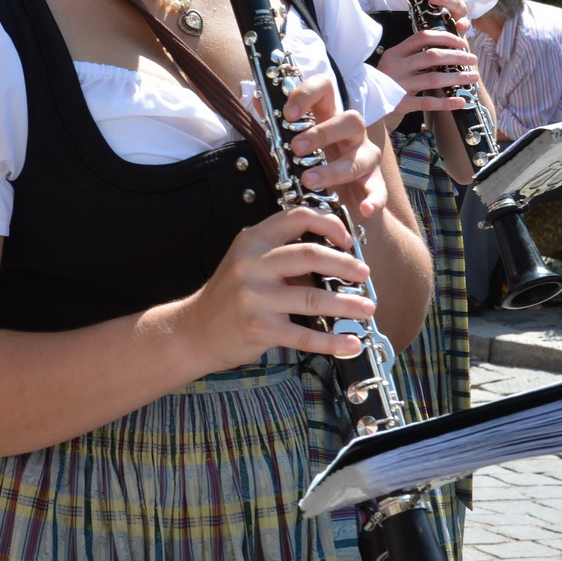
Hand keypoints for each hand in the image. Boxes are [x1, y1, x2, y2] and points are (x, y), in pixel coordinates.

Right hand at [182, 206, 375, 370]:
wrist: (194, 331)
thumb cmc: (228, 297)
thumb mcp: (247, 263)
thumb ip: (280, 255)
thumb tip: (334, 256)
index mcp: (251, 241)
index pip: (296, 217)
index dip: (329, 224)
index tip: (348, 239)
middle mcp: (251, 265)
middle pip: (310, 255)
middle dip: (346, 264)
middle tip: (364, 274)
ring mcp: (254, 297)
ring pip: (314, 298)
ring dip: (348, 304)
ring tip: (367, 308)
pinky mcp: (259, 328)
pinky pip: (305, 335)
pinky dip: (332, 341)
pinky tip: (350, 342)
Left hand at [279, 71, 386, 216]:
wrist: (339, 198)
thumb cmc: (312, 162)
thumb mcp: (291, 142)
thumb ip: (275, 122)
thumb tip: (255, 97)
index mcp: (328, 117)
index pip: (325, 88)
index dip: (307, 94)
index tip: (288, 114)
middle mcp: (352, 134)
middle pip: (351, 119)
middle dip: (322, 133)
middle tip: (296, 148)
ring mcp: (366, 158)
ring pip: (360, 157)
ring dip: (334, 169)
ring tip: (309, 180)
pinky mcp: (374, 184)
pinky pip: (379, 191)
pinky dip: (374, 200)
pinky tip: (364, 211)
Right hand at [377, 28, 478, 122]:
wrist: (367, 108)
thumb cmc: (389, 83)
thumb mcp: (397, 65)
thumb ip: (417, 54)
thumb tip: (450, 43)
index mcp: (394, 53)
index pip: (422, 37)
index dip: (445, 37)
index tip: (461, 43)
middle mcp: (394, 67)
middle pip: (431, 56)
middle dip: (457, 56)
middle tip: (473, 60)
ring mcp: (396, 86)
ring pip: (433, 78)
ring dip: (457, 77)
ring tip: (473, 77)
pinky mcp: (400, 104)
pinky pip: (427, 103)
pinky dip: (446, 102)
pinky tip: (461, 101)